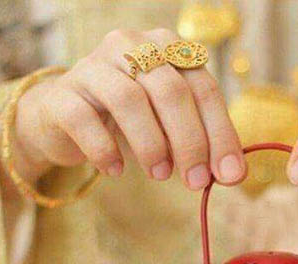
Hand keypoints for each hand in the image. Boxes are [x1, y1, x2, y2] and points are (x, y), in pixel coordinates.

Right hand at [1, 29, 245, 190]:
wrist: (66, 117)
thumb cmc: (132, 122)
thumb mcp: (172, 126)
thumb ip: (202, 142)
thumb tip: (234, 174)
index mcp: (168, 49)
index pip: (204, 89)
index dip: (221, 134)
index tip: (231, 175)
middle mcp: (132, 46)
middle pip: (171, 91)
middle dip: (190, 142)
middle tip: (196, 182)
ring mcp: (94, 65)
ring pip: (129, 100)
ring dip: (151, 145)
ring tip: (160, 175)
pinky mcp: (63, 93)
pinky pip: (84, 119)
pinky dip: (104, 150)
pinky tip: (116, 171)